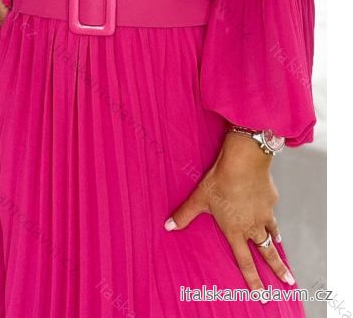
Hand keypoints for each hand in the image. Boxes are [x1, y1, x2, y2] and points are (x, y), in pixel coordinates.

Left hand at [164, 132, 294, 291]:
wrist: (244, 162)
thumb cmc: (220, 181)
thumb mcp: (199, 199)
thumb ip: (184, 215)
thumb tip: (168, 226)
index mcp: (235, 230)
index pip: (245, 262)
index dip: (253, 280)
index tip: (262, 294)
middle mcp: (253, 226)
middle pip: (267, 253)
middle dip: (278, 269)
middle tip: (289, 282)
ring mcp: (265, 213)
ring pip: (273, 233)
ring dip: (276, 243)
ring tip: (280, 249)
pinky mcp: (271, 199)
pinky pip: (272, 211)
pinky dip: (272, 217)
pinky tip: (270, 212)